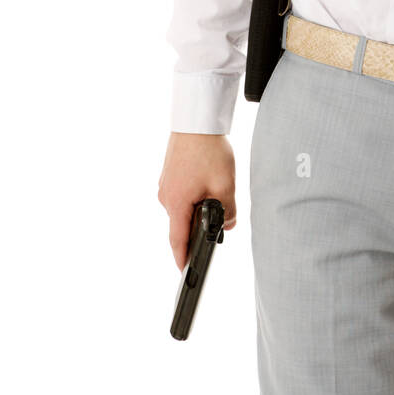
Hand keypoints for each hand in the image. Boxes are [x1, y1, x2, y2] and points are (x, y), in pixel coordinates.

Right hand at [158, 132, 236, 269]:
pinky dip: (194, 196)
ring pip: (183, 207)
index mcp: (176, 203)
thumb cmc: (208, 150)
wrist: (196, 122)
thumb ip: (228, 211)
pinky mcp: (170, 175)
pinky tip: (209, 184)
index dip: (182, 259)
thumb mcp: (225, 185)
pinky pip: (181, 194)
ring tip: (218, 194)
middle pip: (181, 224)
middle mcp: (166, 196)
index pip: (177, 241)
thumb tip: (228, 225)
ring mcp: (165, 184)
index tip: (186, 273)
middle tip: (219, 222)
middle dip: (198, 227)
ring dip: (198, 208)